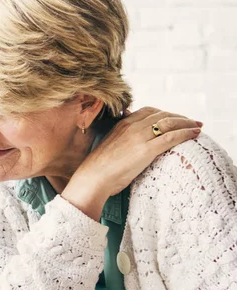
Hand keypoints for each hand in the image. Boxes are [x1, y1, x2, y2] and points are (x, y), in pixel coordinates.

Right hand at [63, 107, 201, 220]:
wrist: (93, 178)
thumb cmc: (99, 168)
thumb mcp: (110, 145)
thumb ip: (122, 138)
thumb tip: (130, 141)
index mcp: (122, 124)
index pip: (149, 111)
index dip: (165, 113)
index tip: (175, 118)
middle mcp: (132, 126)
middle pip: (162, 115)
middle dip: (180, 117)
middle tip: (192, 122)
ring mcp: (139, 137)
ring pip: (169, 123)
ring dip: (186, 123)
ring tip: (197, 127)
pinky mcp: (145, 150)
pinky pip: (171, 137)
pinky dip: (185, 133)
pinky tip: (195, 134)